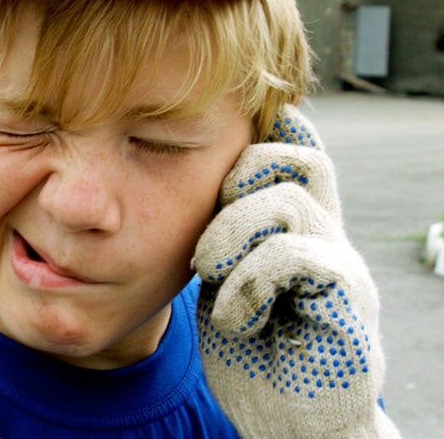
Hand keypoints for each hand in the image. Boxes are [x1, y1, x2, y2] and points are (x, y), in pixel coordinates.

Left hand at [193, 105, 398, 437]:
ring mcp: (340, 268)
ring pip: (288, 201)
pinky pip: (295, 256)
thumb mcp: (225, 280)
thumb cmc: (253, 352)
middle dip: (240, 175)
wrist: (288, 424)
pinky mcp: (345, 306)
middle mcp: (326, 238)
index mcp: (297, 227)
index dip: (266, 133)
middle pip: (301, 158)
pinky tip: (235, 316)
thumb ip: (224, 234)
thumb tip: (198, 184)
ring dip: (230, 233)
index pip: (296, 153)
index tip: (222, 140)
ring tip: (209, 273)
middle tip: (208, 232)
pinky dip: (248, 281)